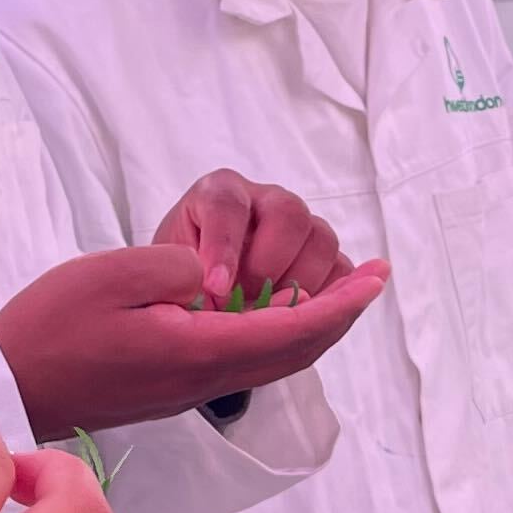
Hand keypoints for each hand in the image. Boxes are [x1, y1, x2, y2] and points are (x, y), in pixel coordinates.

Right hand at [0, 237, 389, 434]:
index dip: (341, 302)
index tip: (377, 276)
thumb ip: (177, 266)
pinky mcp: (175, 386)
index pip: (291, 329)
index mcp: (198, 349)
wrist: (12, 386)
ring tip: (340, 292)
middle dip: (341, 313)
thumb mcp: (114, 276)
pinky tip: (277, 312)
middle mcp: (206, 376)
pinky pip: (247, 362)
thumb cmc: (50, 327)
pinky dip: (280, 336)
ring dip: (315, 325)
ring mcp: (191, 386)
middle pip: (295, 351)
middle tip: (374, 278)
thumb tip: (212, 276)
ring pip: (274, 359)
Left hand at [150, 168, 350, 309]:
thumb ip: (185, 276)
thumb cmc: (181, 276)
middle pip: (288, 213)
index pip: (227, 206)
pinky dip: (327, 298)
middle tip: (246, 300)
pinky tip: (298, 319)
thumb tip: (219, 294)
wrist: (200, 289)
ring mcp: (302, 226)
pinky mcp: (324, 256)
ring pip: (322, 240)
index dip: (223, 247)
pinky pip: (343, 271)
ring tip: (271, 313)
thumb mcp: (169, 274)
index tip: (216, 287)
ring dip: (299, 284)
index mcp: (219, 193)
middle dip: (268, 265)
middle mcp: (266, 200)